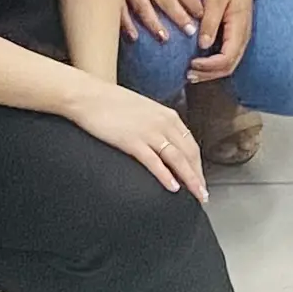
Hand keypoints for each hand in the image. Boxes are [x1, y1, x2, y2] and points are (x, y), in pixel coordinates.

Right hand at [67, 80, 208, 196]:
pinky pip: (155, 162)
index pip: (191, 145)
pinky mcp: (133, 141)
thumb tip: (165, 143)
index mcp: (168, 116)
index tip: (201, 180)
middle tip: (203, 195)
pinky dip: (166, 176)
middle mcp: (163, 123)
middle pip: (189, 154)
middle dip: (198, 177)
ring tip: (196, 195)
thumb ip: (158, 125)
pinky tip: (173, 188)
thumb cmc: (112, 103)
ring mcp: (149, 132)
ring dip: (190, 180)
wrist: (88, 96)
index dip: (198, 165)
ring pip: (178, 159)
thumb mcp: (145, 111)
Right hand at [116, 0, 203, 41]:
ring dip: (154, 24)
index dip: (192, 2)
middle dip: (179, 17)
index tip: (202, 15)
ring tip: (165, 38)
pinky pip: (120, 9)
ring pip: (143, 8)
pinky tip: (133, 37)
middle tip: (190, 32)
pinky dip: (126, 24)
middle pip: (165, 0)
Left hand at [188, 0, 257, 81]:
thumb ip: (210, 21)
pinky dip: (212, 67)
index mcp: (238, 30)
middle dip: (208, 74)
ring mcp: (239, 41)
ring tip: (191, 74)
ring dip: (210, 73)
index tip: (191, 63)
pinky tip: (198, 66)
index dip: (209, 65)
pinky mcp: (234, 40)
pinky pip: (225, 59)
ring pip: (228, 66)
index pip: (227, 57)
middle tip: (188, 75)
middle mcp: (242, 39)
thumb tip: (203, 45)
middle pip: (228, 67)